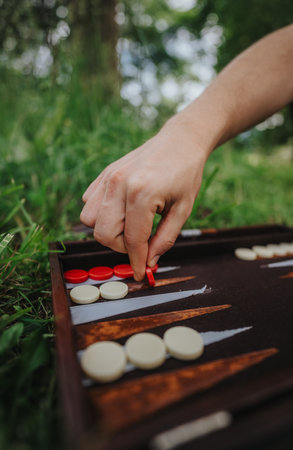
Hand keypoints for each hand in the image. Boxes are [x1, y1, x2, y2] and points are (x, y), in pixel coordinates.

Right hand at [80, 117, 207, 279]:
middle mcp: (119, 185)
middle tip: (140, 245)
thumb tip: (150, 261)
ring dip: (108, 232)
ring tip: (130, 227)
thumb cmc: (186, 173)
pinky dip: (101, 214)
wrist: (180, 141)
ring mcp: (108, 178)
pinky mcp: (104, 174)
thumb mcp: (183, 210)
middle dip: (121, 248)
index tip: (141, 274)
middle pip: (104, 234)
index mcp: (141, 194)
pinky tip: (121, 212)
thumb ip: (165, 238)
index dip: (137, 262)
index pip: (132, 240)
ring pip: (90, 220)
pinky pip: (89, 203)